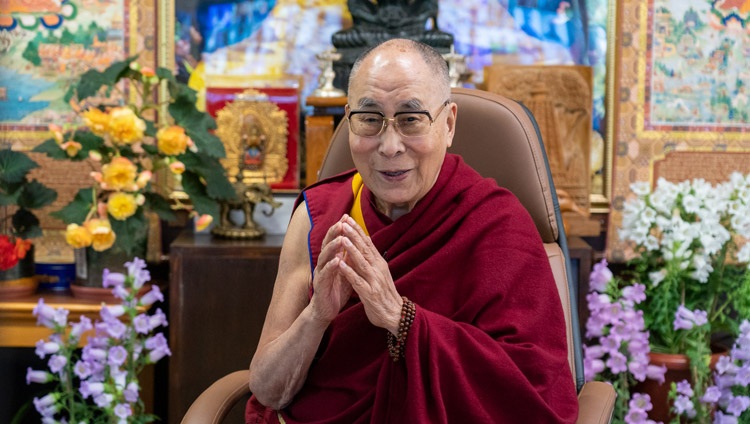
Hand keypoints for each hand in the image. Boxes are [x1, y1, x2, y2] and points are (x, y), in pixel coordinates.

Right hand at [309, 216, 353, 323]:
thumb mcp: (345, 270)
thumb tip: (355, 241)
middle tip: (342, 222)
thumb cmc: (336, 289)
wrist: (326, 310)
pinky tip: (336, 261)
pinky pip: (324, 274)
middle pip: (327, 244)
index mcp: (330, 259)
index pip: (334, 240)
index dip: (339, 228)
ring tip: (340, 239)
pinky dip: (330, 267)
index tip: (346, 217)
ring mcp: (320, 274)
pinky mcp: (320, 285)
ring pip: (324, 257)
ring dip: (332, 247)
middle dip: (334, 233)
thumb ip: (348, 257)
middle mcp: (323, 263)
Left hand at [335, 215, 402, 333]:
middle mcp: (378, 269)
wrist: (396, 315)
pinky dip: (349, 271)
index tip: (347, 218)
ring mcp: (374, 280)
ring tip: (342, 238)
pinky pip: (357, 280)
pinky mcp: (370, 293)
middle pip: (364, 248)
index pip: (367, 243)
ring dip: (351, 249)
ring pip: (361, 262)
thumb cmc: (384, 294)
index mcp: (379, 263)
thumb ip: (371, 259)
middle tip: (343, 222)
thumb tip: (365, 241)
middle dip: (353, 235)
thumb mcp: (379, 273)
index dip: (357, 230)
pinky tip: (340, 264)